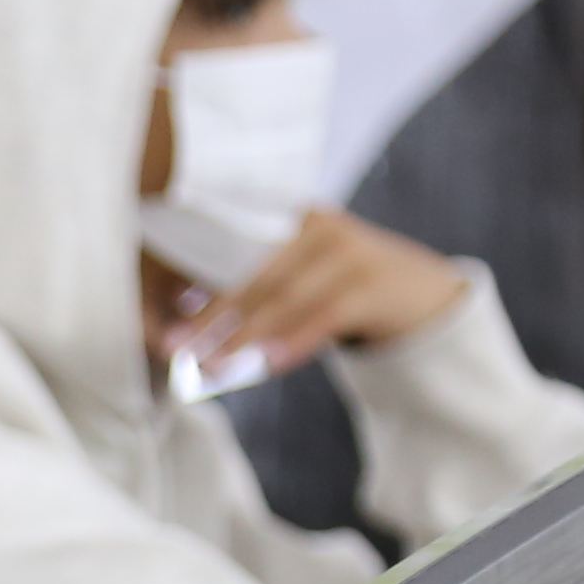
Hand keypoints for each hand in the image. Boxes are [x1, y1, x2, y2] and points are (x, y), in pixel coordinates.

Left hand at [151, 210, 472, 382]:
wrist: (425, 298)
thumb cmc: (344, 293)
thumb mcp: (300, 278)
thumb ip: (254, 288)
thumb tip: (184, 321)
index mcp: (291, 218)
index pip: (234, 242)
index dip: (194, 276)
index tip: (158, 309)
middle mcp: (318, 225)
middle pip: (252, 272)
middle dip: (209, 313)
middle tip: (174, 346)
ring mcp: (349, 252)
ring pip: (283, 296)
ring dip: (242, 335)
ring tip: (209, 364)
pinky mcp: (373, 285)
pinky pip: (324, 316)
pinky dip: (292, 341)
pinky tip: (266, 364)